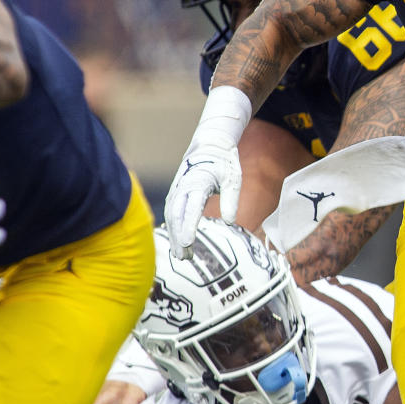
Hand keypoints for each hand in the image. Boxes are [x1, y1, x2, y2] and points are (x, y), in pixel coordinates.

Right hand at [164, 87, 250, 257]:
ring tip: (181, 257)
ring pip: (171, 216)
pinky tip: (177, 243)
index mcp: (198, 182)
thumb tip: (231, 223)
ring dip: (174, 236)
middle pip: (177, 216)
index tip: (187, 243)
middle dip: (178, 237)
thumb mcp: (234, 179)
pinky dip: (172, 229)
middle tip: (185, 258)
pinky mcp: (175, 193)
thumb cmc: (224, 163)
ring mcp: (176, 190)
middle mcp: (183, 187)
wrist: (209, 145)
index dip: (188, 226)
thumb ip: (232, 200)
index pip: (191, 208)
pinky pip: (171, 213)